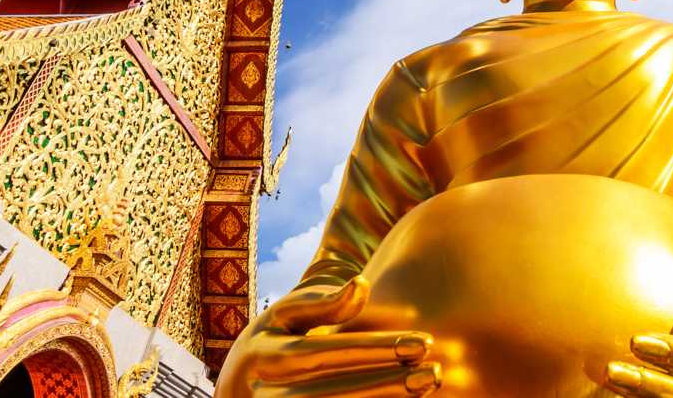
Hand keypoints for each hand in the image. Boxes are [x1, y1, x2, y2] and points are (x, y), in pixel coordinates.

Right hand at [215, 276, 440, 397]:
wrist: (238, 389)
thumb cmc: (272, 340)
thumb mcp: (284, 315)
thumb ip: (322, 303)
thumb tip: (361, 285)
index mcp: (263, 356)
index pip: (326, 353)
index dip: (374, 349)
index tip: (421, 343)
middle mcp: (266, 395)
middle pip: (335, 393)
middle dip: (387, 384)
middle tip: (434, 373)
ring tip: (427, 386)